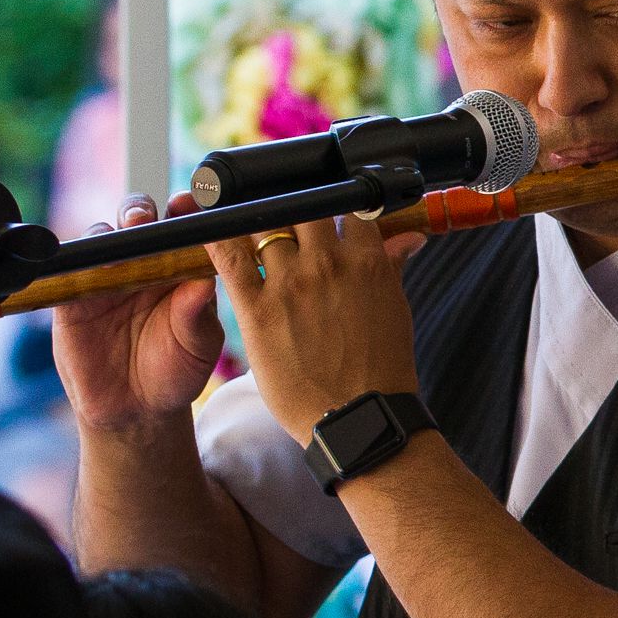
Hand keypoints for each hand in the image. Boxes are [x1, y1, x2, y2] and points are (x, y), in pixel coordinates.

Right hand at [54, 193, 225, 435]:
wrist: (136, 410)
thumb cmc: (177, 371)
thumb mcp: (198, 345)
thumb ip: (198, 314)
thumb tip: (206, 280)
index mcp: (181, 268)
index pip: (182, 228)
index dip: (186, 211)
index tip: (191, 203)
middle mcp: (143, 265)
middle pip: (137, 221)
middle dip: (139, 211)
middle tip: (147, 218)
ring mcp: (107, 278)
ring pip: (101, 237)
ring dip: (108, 231)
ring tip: (119, 238)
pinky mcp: (74, 297)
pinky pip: (69, 270)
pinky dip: (74, 260)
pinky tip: (86, 262)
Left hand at [203, 211, 427, 442]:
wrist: (358, 415)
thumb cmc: (382, 366)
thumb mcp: (395, 308)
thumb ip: (391, 264)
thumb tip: (408, 237)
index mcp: (367, 261)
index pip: (346, 206)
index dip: (333, 201)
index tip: (322, 205)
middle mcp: (329, 263)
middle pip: (302, 207)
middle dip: (292, 206)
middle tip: (281, 214)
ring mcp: (291, 284)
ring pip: (264, 226)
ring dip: (256, 223)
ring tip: (246, 225)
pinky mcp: (256, 309)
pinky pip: (229, 258)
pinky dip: (216, 237)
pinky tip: (208, 227)